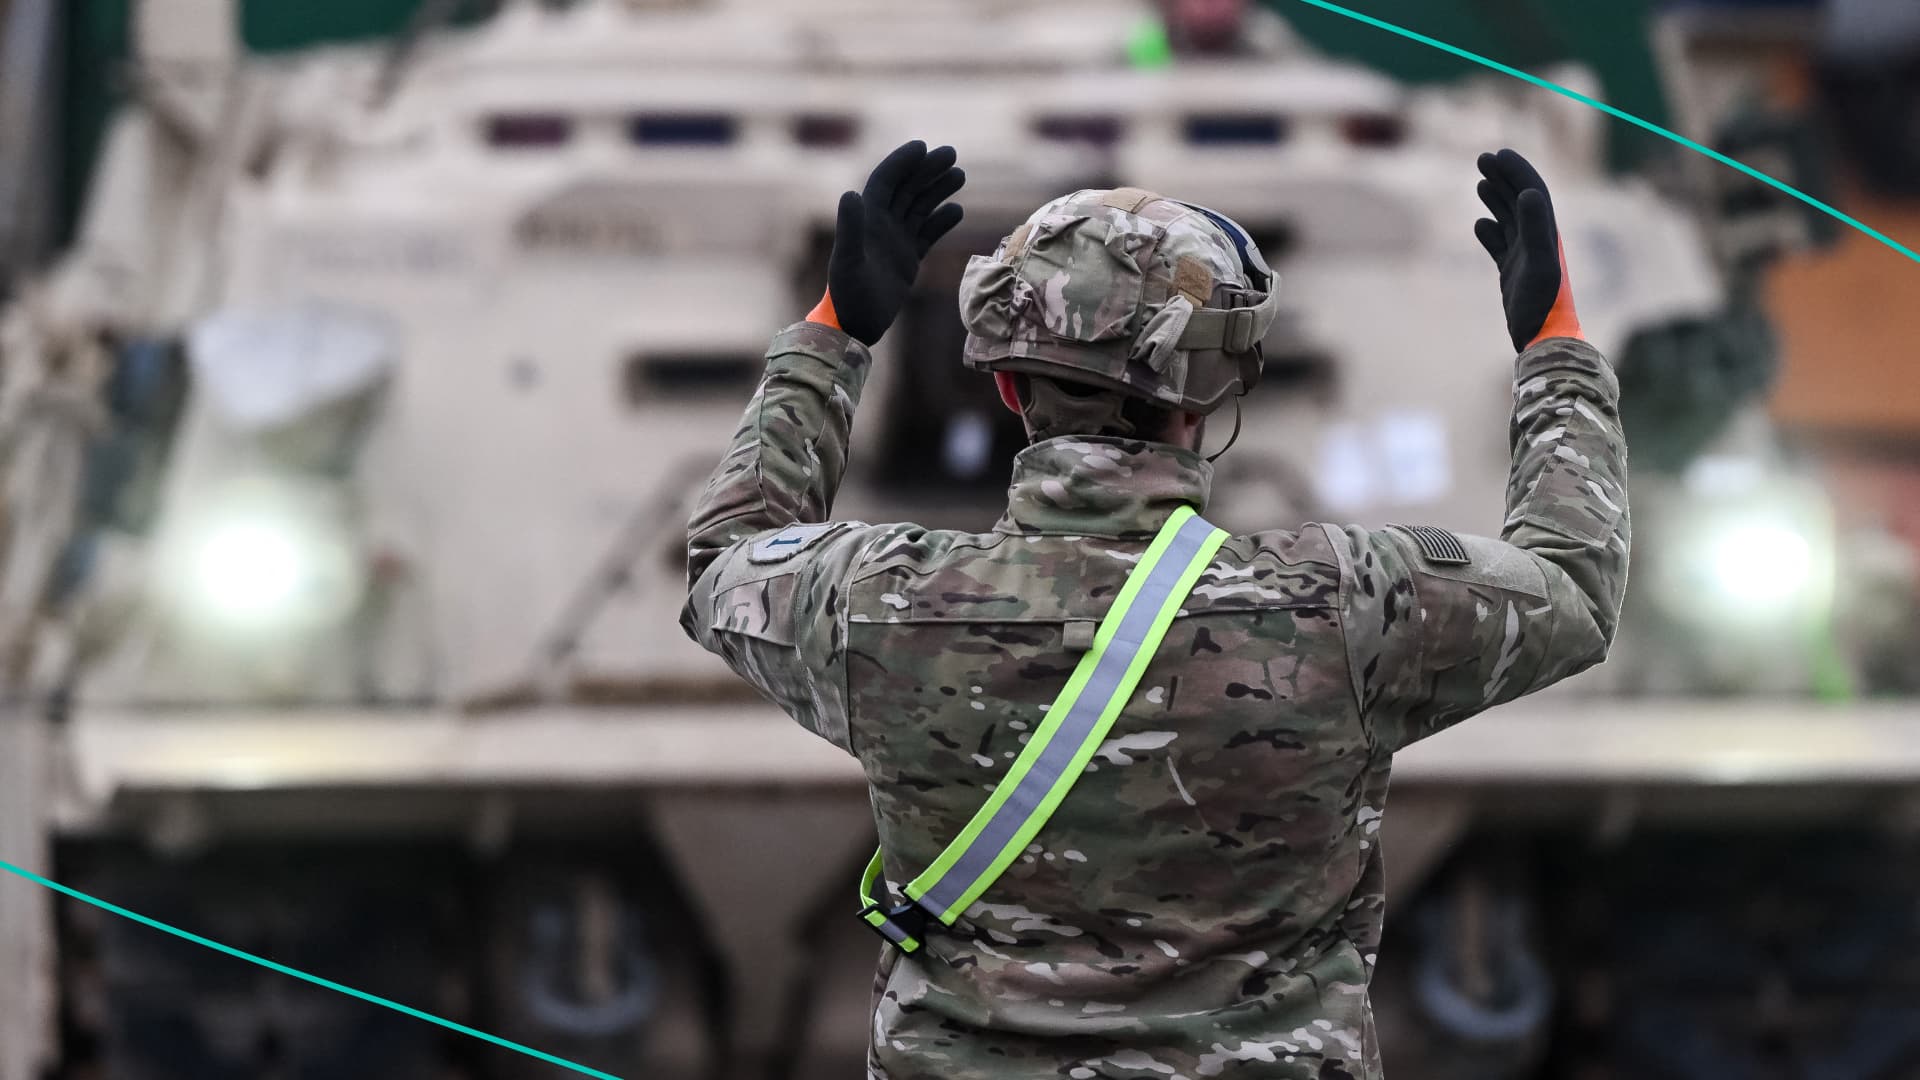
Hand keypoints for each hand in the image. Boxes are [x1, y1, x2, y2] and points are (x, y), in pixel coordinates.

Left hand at [824, 141, 965, 346]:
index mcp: (866, 220)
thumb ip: (850, 228)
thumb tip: (850, 193)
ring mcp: (895, 241)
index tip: (923, 146)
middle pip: (906, 188)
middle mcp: (880, 225)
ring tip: (960, 175)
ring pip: (919, 207)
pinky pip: (927, 233)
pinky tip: (957, 211)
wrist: (856, 327)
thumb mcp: (848, 262)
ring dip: (937, 189)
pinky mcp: (908, 259)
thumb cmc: (848, 296)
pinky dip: (941, 221)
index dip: (902, 162)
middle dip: (927, 169)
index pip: (886, 181)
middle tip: (952, 153)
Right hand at [1474, 148, 1581, 352]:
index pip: (1532, 192)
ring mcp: (1524, 256)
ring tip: (1481, 182)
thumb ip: (1535, 228)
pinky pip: (1500, 245)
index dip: (1517, 171)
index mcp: (1546, 233)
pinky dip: (1489, 232)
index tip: (1498, 153)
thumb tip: (1527, 193)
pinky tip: (1479, 225)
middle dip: (1504, 177)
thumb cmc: (1543, 304)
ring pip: (1509, 219)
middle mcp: (1537, 240)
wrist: (1543, 338)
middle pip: (1520, 200)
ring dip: (1497, 199)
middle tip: (1482, 159)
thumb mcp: (1539, 264)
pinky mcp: (1513, 272)